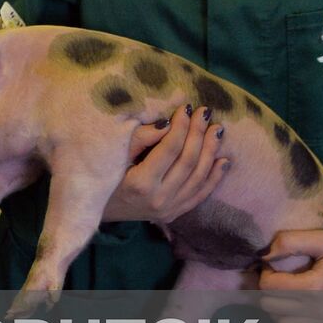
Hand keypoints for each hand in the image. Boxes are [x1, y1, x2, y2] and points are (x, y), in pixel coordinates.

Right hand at [103, 105, 227, 223]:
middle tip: (205, 112)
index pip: (169, 150)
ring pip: (199, 177)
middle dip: (198, 134)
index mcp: (141, 183)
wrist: (99, 210)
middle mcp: (159, 199)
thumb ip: (139, 139)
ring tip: (217, 130)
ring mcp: (170, 209)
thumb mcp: (114, 156)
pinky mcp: (175, 214)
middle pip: (188, 161)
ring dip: (210, 151)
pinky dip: (214, 177)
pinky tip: (224, 160)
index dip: (181, 127)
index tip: (187, 108)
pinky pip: (201, 195)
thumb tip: (167, 123)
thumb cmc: (103, 178)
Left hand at [259, 229, 322, 322]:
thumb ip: (291, 242)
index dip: (265, 275)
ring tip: (283, 301)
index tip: (273, 269)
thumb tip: (264, 254)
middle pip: (272, 306)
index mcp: (315, 286)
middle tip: (275, 284)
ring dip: (277, 314)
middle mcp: (320, 308)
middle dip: (267, 293)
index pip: (271, 286)